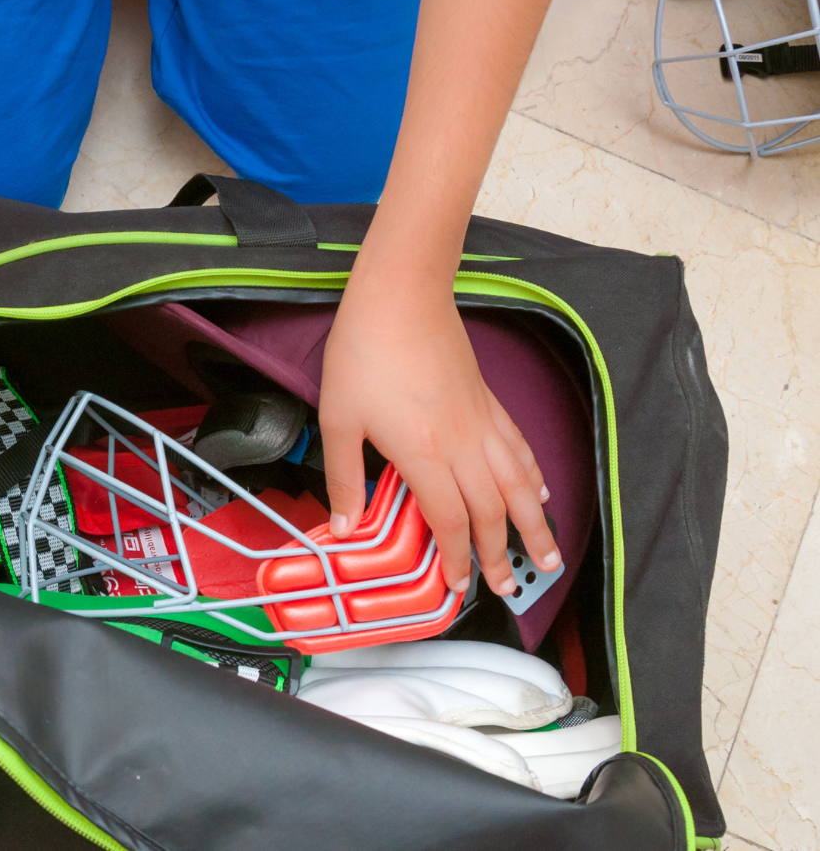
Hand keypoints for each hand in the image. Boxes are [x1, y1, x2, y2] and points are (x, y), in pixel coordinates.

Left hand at [319, 263, 557, 598]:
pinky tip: (537, 492)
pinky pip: (518, 449)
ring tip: (547, 557)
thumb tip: (343, 527)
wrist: (399, 296)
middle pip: (492, 513)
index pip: (451, 522)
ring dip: (533, 525)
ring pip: (517, 485)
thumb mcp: (338, 420)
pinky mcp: (487, 401)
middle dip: (502, 555)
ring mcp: (481, 422)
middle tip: (509, 588)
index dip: (458, 560)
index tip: (458, 587)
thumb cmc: (364, 354)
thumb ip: (344, 477)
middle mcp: (462, 445)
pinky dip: (531, 476)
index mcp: (424, 455)